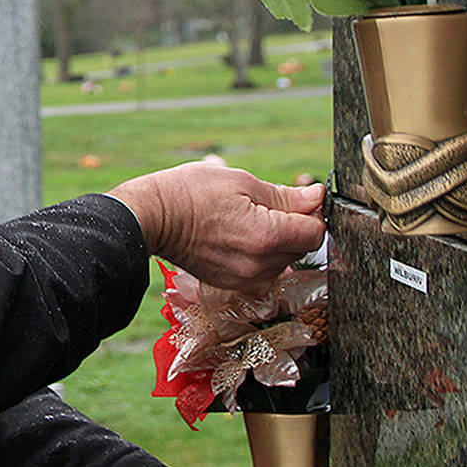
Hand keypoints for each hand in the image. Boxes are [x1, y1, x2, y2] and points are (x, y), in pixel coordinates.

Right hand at [107, 161, 325, 297]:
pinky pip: (262, 271)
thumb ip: (283, 195)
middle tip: (264, 204)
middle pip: (301, 248)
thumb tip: (316, 198)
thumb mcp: (240, 181)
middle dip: (293, 226)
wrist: (150, 218)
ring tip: (246, 220)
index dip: (312, 212)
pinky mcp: (232, 285)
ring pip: (283, 261)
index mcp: (266, 237)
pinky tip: (237, 237)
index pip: (316, 232)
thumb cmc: (189, 193)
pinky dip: (259, 255)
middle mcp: (260, 265)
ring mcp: (245, 280)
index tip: (299, 198)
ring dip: (277, 242)